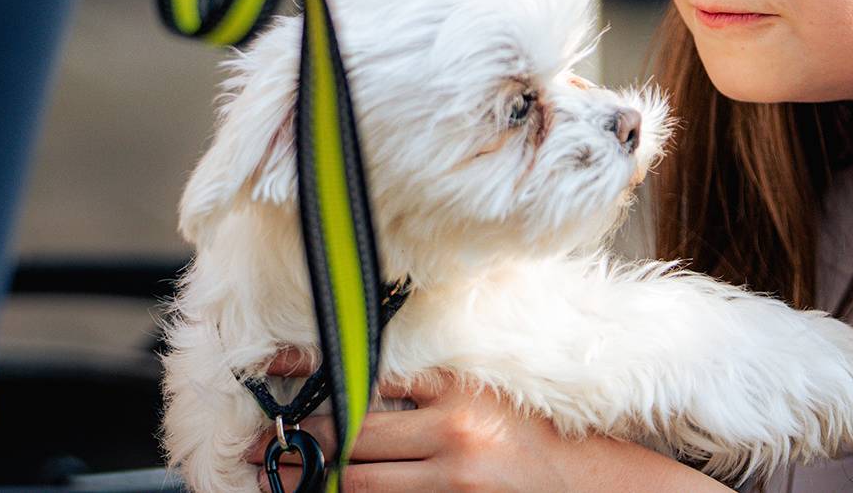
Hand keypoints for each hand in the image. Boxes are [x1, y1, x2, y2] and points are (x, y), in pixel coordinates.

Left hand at [247, 348, 731, 491]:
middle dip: (302, 442)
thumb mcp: (491, 399)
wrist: (593, 488)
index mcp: (464, 389)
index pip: (374, 373)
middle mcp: (456, 432)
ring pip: (359, 484)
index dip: (315, 373)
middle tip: (258, 446)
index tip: (268, 372)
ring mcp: (453, 480)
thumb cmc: (541, 441)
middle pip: (354, 435)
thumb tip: (362, 387)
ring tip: (283, 478)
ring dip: (318, 482)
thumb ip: (435, 390)